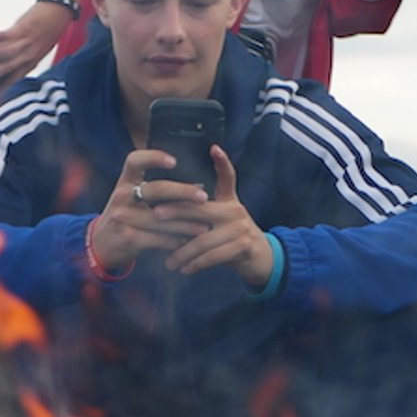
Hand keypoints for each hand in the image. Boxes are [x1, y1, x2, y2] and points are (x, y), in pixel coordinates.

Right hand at [0, 0, 76, 83]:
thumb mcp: (36, 49)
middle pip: (6, 69)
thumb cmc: (46, 30)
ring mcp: (27, 42)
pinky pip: (9, 34)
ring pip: (4, 53)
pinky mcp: (25, 28)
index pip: (13, 80)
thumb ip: (20, 56)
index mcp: (30, 63)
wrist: (59, 10)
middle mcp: (28, 56)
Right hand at [88, 149, 211, 273]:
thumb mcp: (130, 198)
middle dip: (183, 193)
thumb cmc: (124, 217)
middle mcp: (122, 196)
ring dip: (185, 224)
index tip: (174, 162)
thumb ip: (155, 191)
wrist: (100, 245)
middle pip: (156, 189)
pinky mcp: (128, 238)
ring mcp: (123, 218)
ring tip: (203, 227)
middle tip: (203, 198)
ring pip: (161, 219)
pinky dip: (173, 241)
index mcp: (125, 182)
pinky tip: (185, 242)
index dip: (153, 158)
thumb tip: (197, 188)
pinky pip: (157, 239)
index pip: (135, 161)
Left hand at [157, 147, 273, 284]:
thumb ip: (202, 213)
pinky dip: (197, 264)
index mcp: (230, 201)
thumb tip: (165, 216)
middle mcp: (235, 211)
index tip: (212, 147)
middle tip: (154, 216)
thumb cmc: (233, 238)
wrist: (262, 259)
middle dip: (176, 212)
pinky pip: (213, 256)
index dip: (222, 162)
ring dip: (182, 253)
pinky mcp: (244, 247)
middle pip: (201, 209)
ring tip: (168, 263)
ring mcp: (240, 229)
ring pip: (203, 239)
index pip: (227, 177)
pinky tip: (184, 270)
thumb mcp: (221, 220)